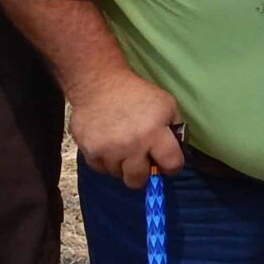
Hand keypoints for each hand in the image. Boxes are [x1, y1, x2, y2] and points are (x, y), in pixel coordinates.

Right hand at [71, 71, 185, 187]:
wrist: (99, 83)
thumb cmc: (137, 93)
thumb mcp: (166, 105)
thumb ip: (174, 130)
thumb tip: (174, 153)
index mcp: (154, 134)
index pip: (172, 165)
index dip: (171, 166)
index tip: (166, 162)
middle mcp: (131, 146)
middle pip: (137, 181)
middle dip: (141, 173)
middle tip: (139, 159)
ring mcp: (107, 150)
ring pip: (117, 175)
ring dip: (121, 165)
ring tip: (121, 146)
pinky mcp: (89, 151)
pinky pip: (100, 168)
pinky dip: (105, 161)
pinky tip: (107, 144)